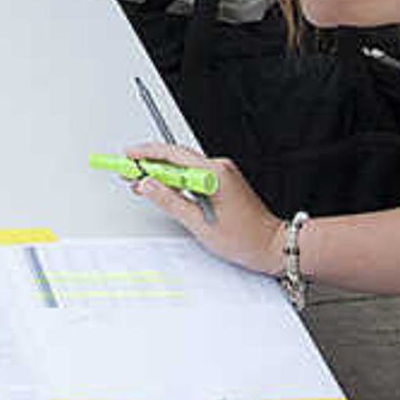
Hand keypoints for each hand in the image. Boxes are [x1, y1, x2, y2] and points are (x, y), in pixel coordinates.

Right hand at [124, 143, 284, 273]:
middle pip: (176, 157)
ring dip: (161, 172)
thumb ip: (170, 201)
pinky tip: (164, 189)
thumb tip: (148, 185)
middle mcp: (219, 168)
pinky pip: (193, 174)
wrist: (272, 244)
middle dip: (149, 162)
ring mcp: (223, 173)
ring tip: (140, 182)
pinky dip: (176, 179)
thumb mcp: (198, 223)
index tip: (127, 158)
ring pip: (184, 165)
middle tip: (127, 170)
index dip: (145, 155)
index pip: (172, 155)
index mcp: (213, 174)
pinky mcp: (223, 181)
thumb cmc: (245, 238)